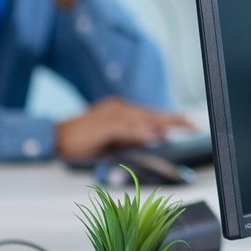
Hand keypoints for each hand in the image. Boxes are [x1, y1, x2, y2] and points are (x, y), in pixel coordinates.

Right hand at [55, 97, 192, 162]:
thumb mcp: (113, 142)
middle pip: (152, 114)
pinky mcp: (103, 125)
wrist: (57, 139)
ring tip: (182, 126)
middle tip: (193, 124)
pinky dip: (140, 131)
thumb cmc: (84, 140)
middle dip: (174, 119)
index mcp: (122, 111)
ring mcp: (112, 115)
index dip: (172, 118)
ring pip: (143, 118)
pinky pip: (125, 128)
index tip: (189, 123)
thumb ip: (133, 138)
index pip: (152, 114)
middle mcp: (120, 109)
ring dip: (163, 123)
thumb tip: (156, 137)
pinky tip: (153, 135)